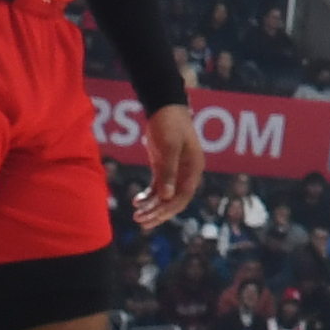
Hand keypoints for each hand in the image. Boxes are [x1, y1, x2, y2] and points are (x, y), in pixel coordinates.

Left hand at [146, 102, 212, 228]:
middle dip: (158, 212)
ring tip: (136, 215)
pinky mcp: (164, 167)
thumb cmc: (169, 124)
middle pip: (174, 199)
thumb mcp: (169, 147)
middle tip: (140, 221)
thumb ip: (168, 171)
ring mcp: (176, 170)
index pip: (183, 196)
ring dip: (152, 206)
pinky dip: (148, 195)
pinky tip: (136, 201)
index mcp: (194, 168)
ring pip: (165, 195)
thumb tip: (167, 197)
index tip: (151, 217)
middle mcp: (187, 172)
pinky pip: (158, 187)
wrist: (164, 107)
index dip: (168, 209)